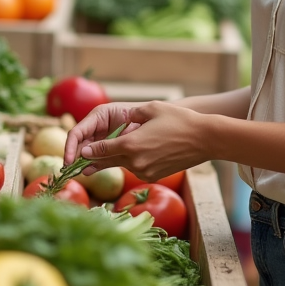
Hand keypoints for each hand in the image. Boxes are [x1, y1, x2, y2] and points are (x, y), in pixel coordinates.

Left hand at [74, 100, 211, 181]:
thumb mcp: (152, 109)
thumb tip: (117, 122)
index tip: (80, 151)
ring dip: (114, 160)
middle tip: (79, 165)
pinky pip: (136, 168)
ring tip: (98, 161)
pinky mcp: (153, 176)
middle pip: (107, 162)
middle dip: (93, 162)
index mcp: (131, 144)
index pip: (101, 150)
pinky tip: (131, 155)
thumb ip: (130, 116)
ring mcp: (145, 171)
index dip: (88, 150)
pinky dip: (131, 162)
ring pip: (122, 165)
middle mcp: (135, 161)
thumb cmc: (179, 119)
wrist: (205, 139)